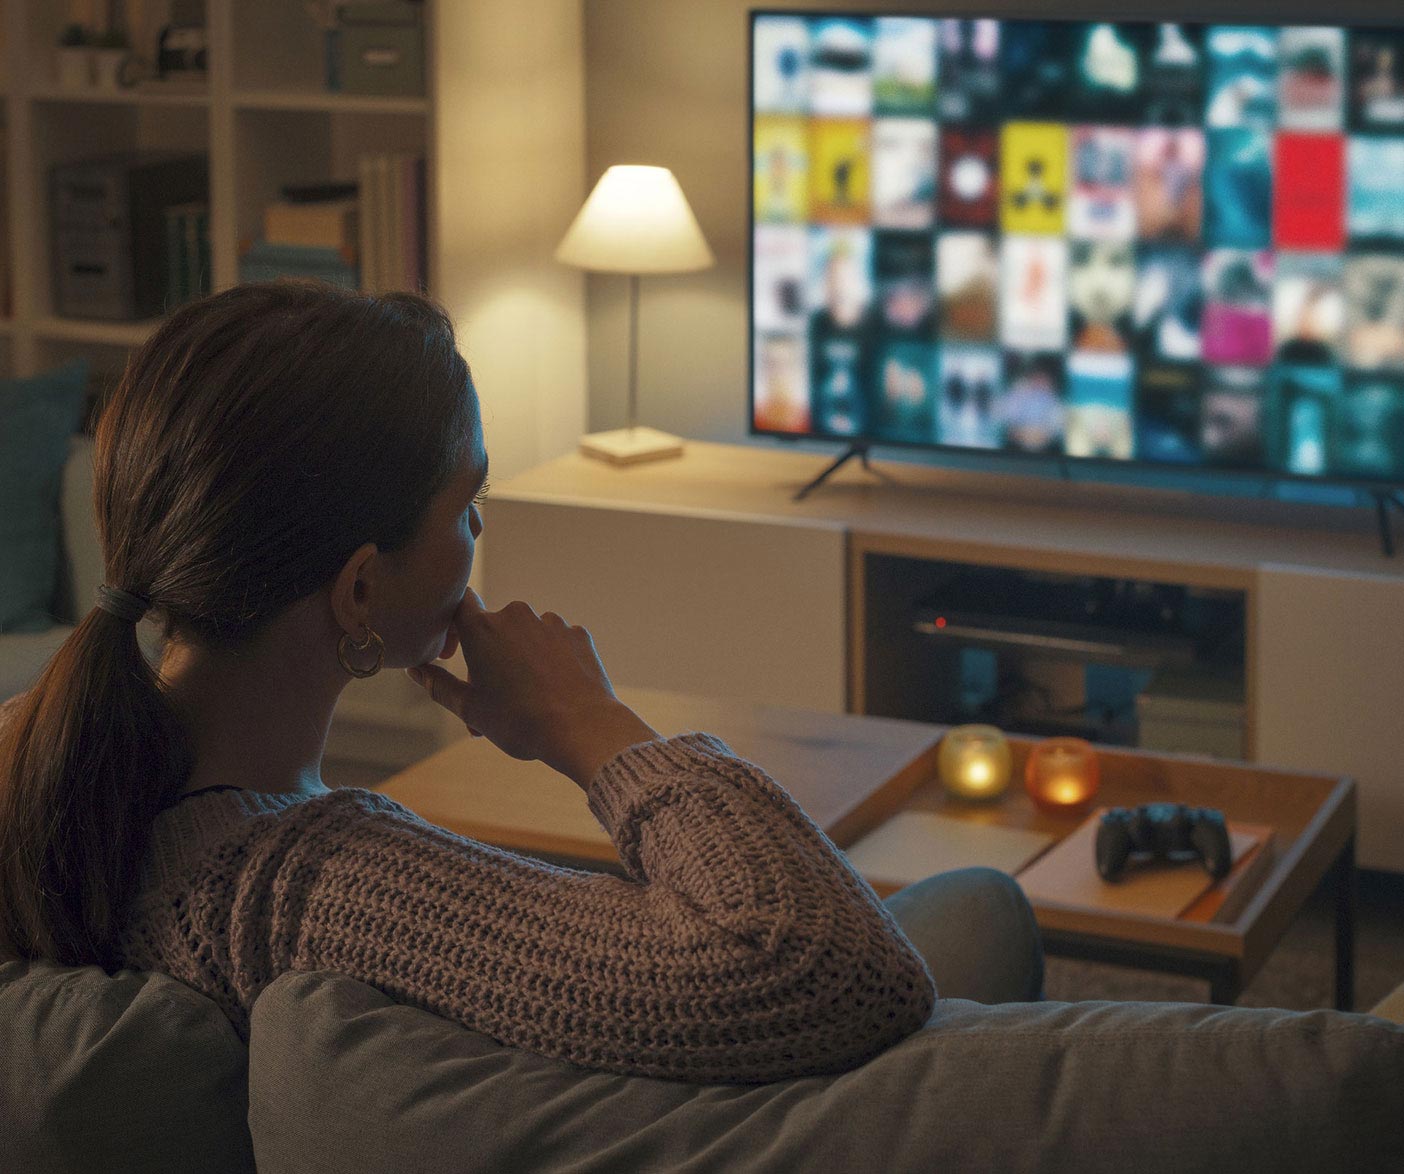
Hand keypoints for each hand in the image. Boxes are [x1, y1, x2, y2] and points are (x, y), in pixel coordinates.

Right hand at [406, 589, 659, 788]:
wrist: (582, 729)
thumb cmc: (519, 721)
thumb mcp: (469, 708)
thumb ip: (437, 684)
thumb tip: (414, 670)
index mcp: (482, 628)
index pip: (457, 602)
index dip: (451, 624)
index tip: (452, 654)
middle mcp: (516, 614)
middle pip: (493, 627)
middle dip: (489, 656)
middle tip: (492, 698)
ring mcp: (550, 622)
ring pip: (526, 635)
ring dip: (521, 659)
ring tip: (526, 701)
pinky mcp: (577, 633)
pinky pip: (555, 642)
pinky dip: (550, 660)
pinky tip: (553, 691)